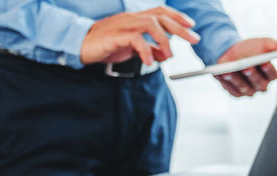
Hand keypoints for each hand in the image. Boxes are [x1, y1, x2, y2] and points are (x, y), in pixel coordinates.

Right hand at [80, 6, 199, 65]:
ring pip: (150, 24)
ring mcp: (123, 26)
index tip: (192, 25)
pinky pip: (136, 40)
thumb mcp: (133, 48)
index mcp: (136, 18)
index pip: (161, 11)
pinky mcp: (115, 37)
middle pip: (161, 17)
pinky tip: (149, 62)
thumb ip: (150, 49)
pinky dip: (146, 51)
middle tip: (194, 39)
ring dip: (164, 41)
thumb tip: (166, 55)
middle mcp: (132, 18)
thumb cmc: (107, 45)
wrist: (81, 46)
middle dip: (180, 28)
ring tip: (169, 56)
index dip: (177, 16)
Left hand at [214, 38, 276, 96]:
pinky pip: (232, 90)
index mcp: (270, 75)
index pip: (273, 75)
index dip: (269, 70)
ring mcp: (248, 90)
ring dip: (237, 79)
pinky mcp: (236, 92)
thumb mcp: (264, 44)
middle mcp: (260, 85)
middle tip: (247, 67)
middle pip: (259, 84)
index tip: (265, 62)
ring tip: (229, 71)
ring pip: (245, 88)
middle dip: (253, 76)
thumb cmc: (250, 49)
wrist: (231, 52)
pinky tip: (221, 74)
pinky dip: (226, 82)